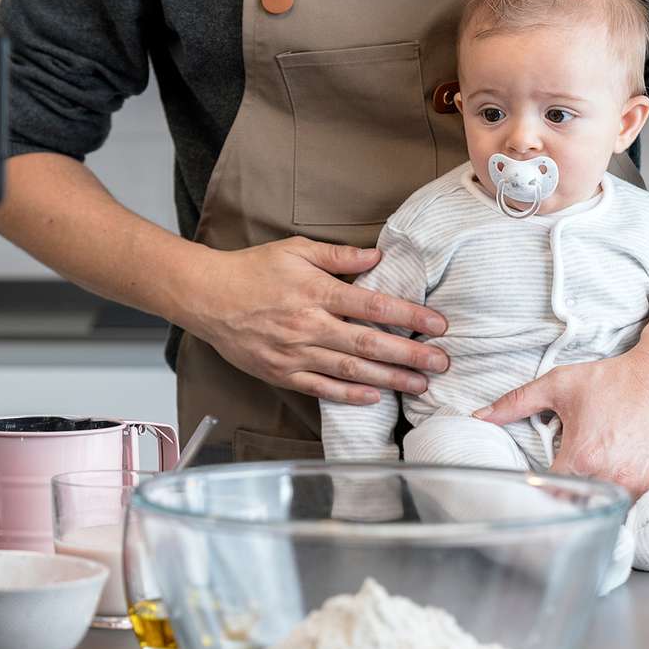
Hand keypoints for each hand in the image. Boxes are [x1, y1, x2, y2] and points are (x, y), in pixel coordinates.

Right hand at [181, 236, 448, 404]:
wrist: (207, 297)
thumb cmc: (252, 270)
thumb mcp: (295, 250)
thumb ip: (338, 255)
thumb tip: (376, 256)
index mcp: (316, 293)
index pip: (373, 306)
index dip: (410, 316)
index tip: (439, 325)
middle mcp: (309, 326)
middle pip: (369, 343)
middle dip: (410, 354)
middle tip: (442, 362)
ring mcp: (295, 353)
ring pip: (351, 369)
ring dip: (389, 378)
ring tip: (420, 383)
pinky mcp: (281, 373)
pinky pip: (321, 388)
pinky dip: (350, 394)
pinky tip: (375, 398)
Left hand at [472, 347, 648, 496]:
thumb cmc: (614, 381)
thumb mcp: (559, 385)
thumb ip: (515, 402)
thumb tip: (480, 416)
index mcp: (582, 457)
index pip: (547, 492)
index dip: (535, 490)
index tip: (531, 484)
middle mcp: (609, 477)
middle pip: (573, 503)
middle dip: (560, 497)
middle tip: (552, 486)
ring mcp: (636, 485)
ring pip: (601, 505)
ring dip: (588, 497)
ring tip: (583, 479)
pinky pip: (627, 502)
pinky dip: (615, 494)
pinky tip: (609, 475)